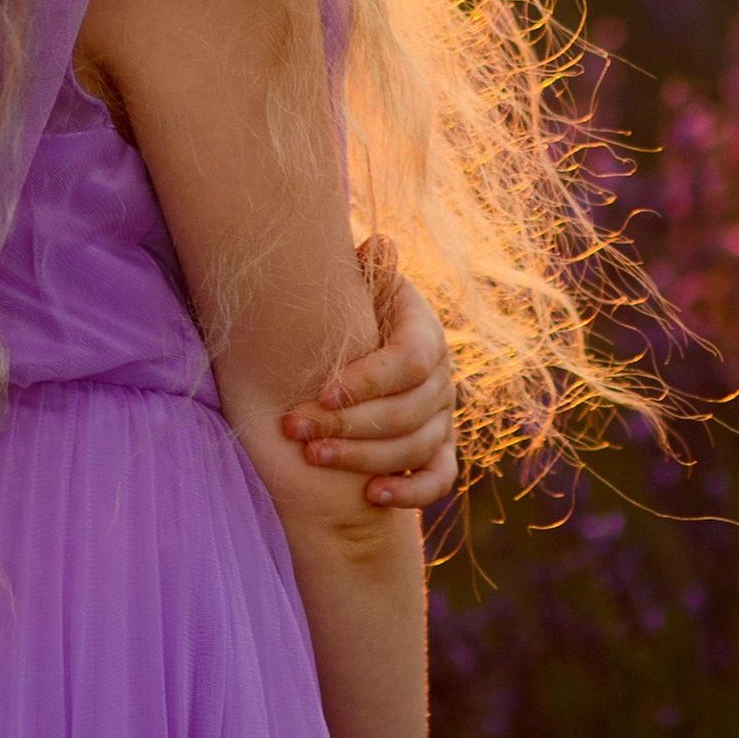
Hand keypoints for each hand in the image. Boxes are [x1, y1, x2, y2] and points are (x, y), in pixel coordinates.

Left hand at [279, 241, 457, 508]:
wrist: (339, 361)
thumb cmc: (332, 321)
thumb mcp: (344, 293)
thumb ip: (359, 273)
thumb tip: (378, 243)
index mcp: (421, 330)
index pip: (412, 358)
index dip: (370, 379)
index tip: (323, 392)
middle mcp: (439, 374)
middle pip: (411, 408)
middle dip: (350, 423)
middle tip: (296, 429)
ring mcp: (442, 416)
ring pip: (418, 444)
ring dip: (364, 456)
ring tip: (314, 457)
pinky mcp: (438, 452)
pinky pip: (439, 478)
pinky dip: (410, 490)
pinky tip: (371, 494)